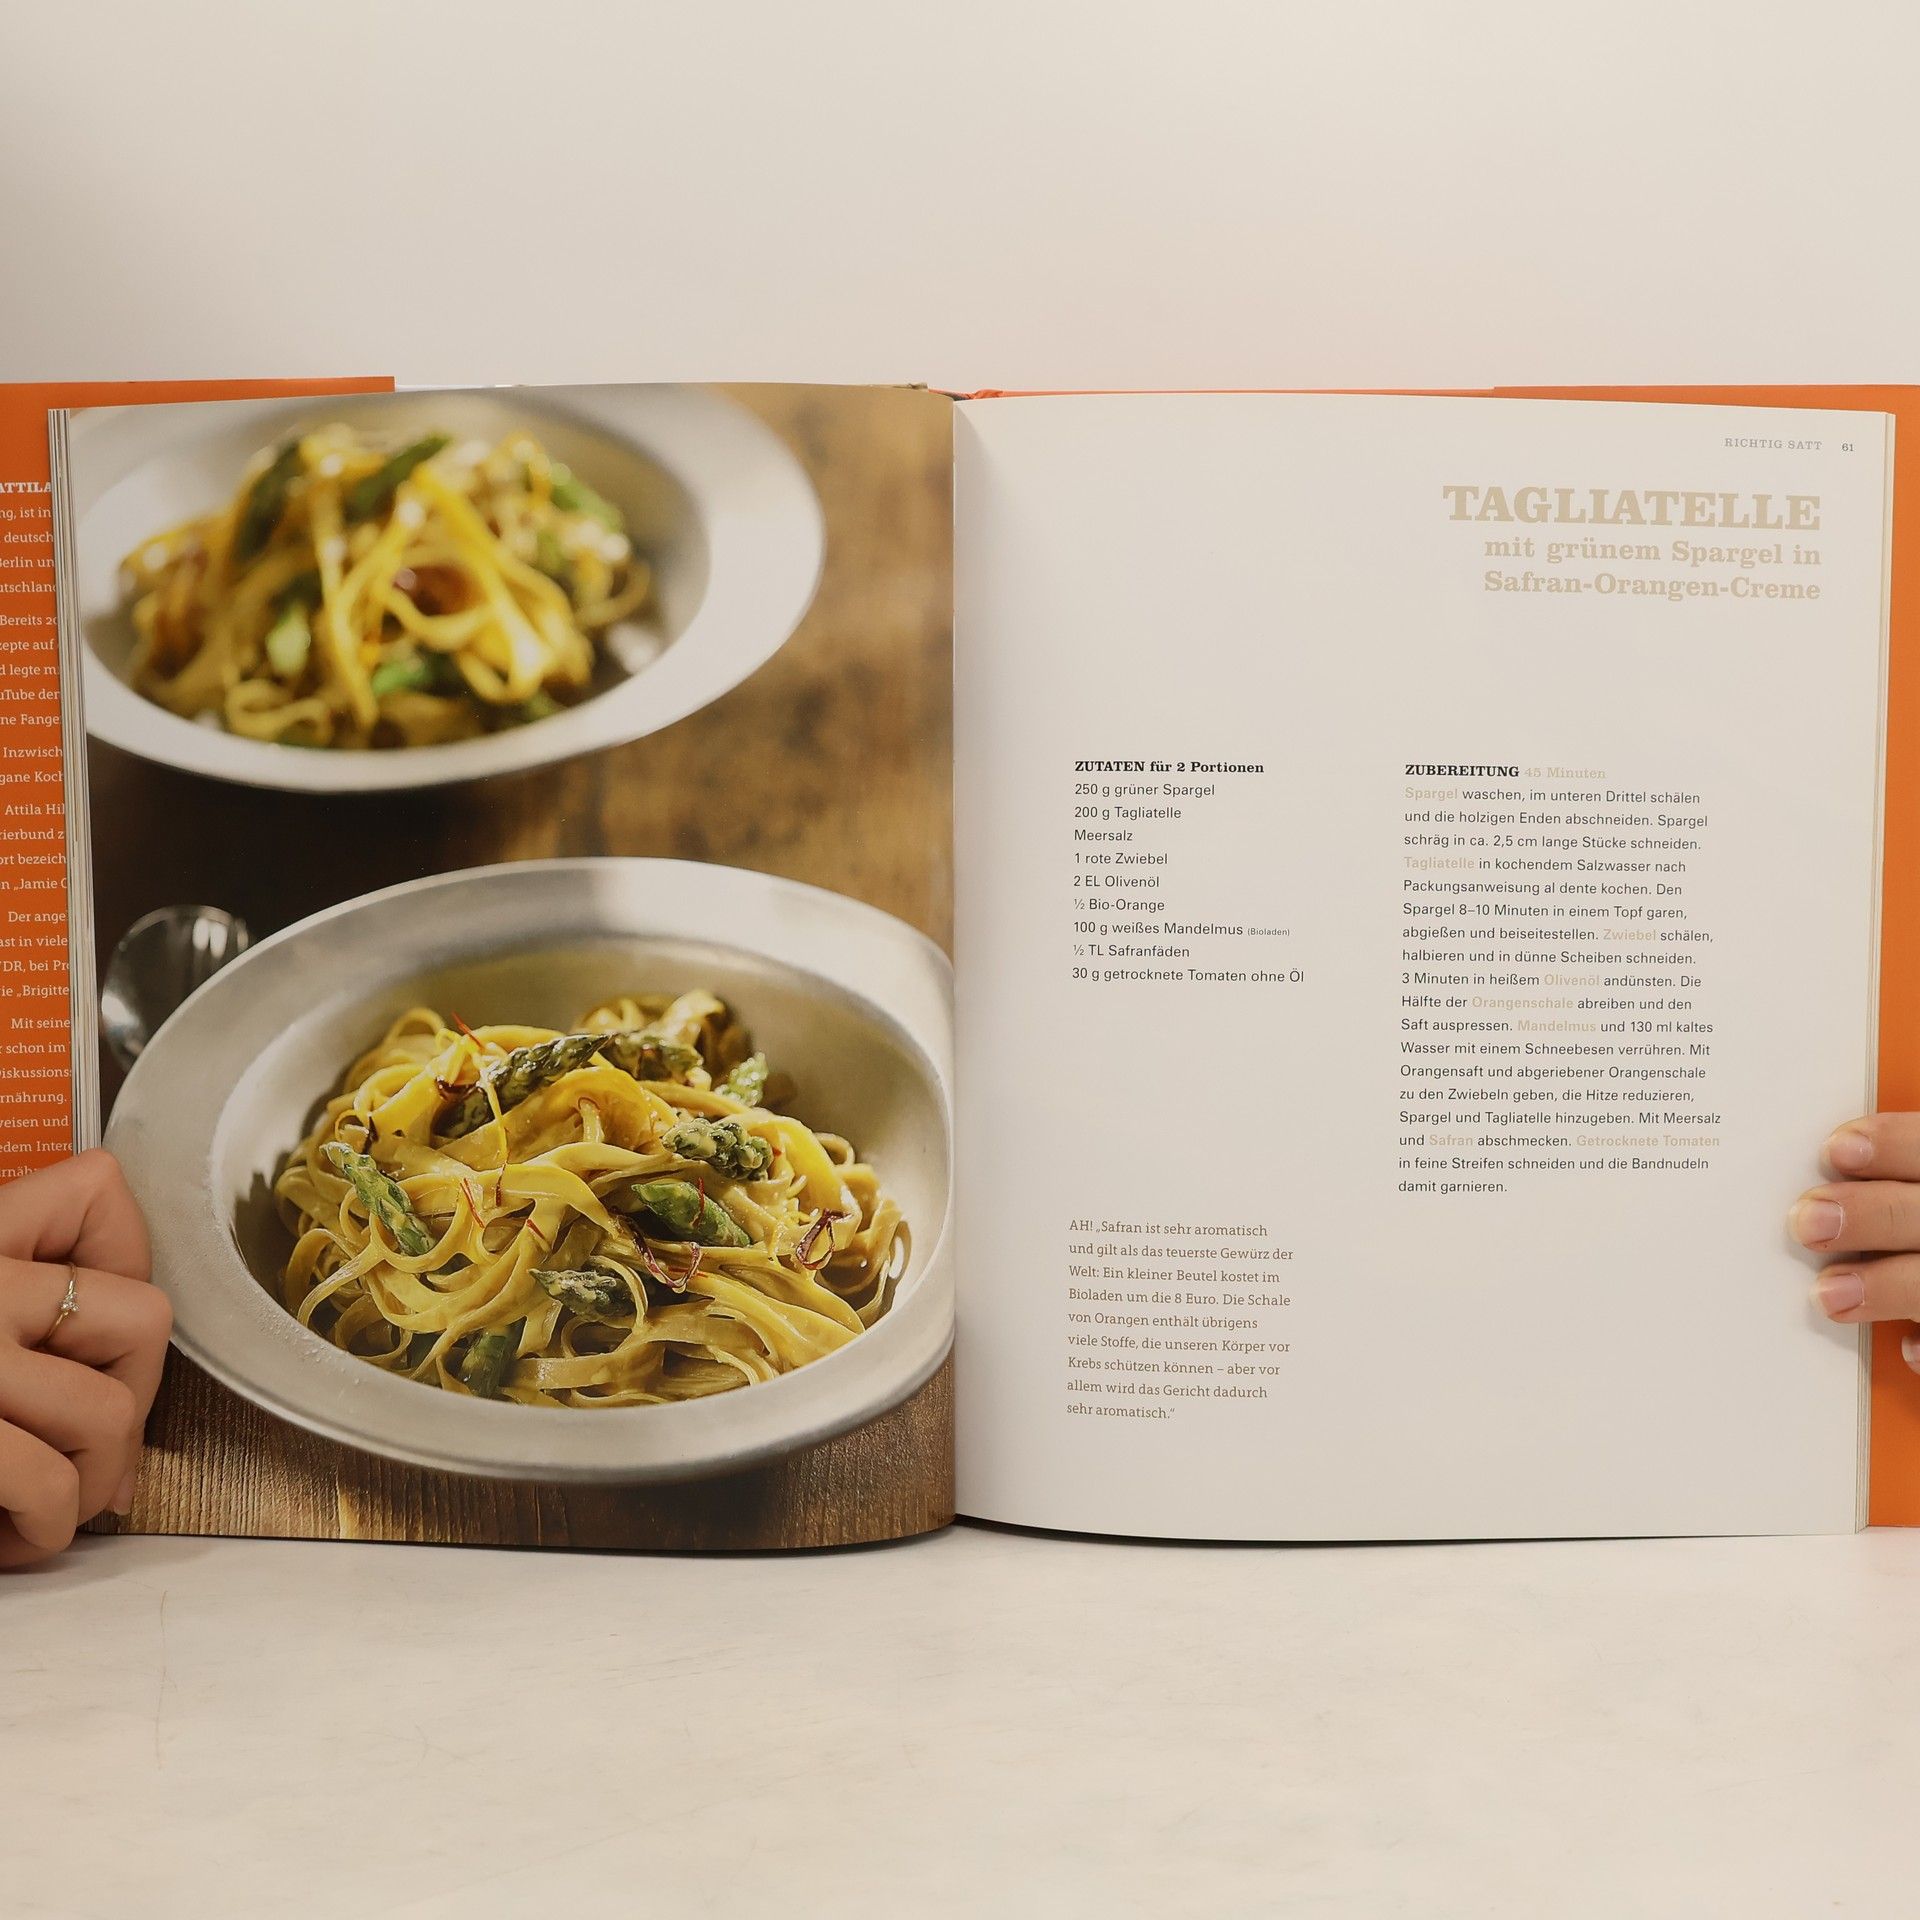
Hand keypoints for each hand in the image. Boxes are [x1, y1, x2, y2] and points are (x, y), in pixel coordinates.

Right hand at [0, 1149, 166, 1566]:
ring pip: (107, 1413)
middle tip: (88, 1452)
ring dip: (90, 1482)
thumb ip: (12, 1304)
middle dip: (132, 1401)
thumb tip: (119, 1390)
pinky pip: (47, 1481)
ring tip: (47, 1507)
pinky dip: (45, 1527)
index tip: (95, 1338)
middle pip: (141, 1317)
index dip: (123, 1264)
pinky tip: (11, 1539)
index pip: (96, 1190)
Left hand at [1797, 1116, 1919, 1369]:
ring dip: (1888, 1286)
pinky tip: (1903, 1346)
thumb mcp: (1891, 1185)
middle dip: (1871, 1215)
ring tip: (1828, 1294)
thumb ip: (1865, 1179)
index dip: (1892, 1144)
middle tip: (1807, 1223)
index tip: (1836, 1151)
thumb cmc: (1893, 1207)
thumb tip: (1805, 1166)